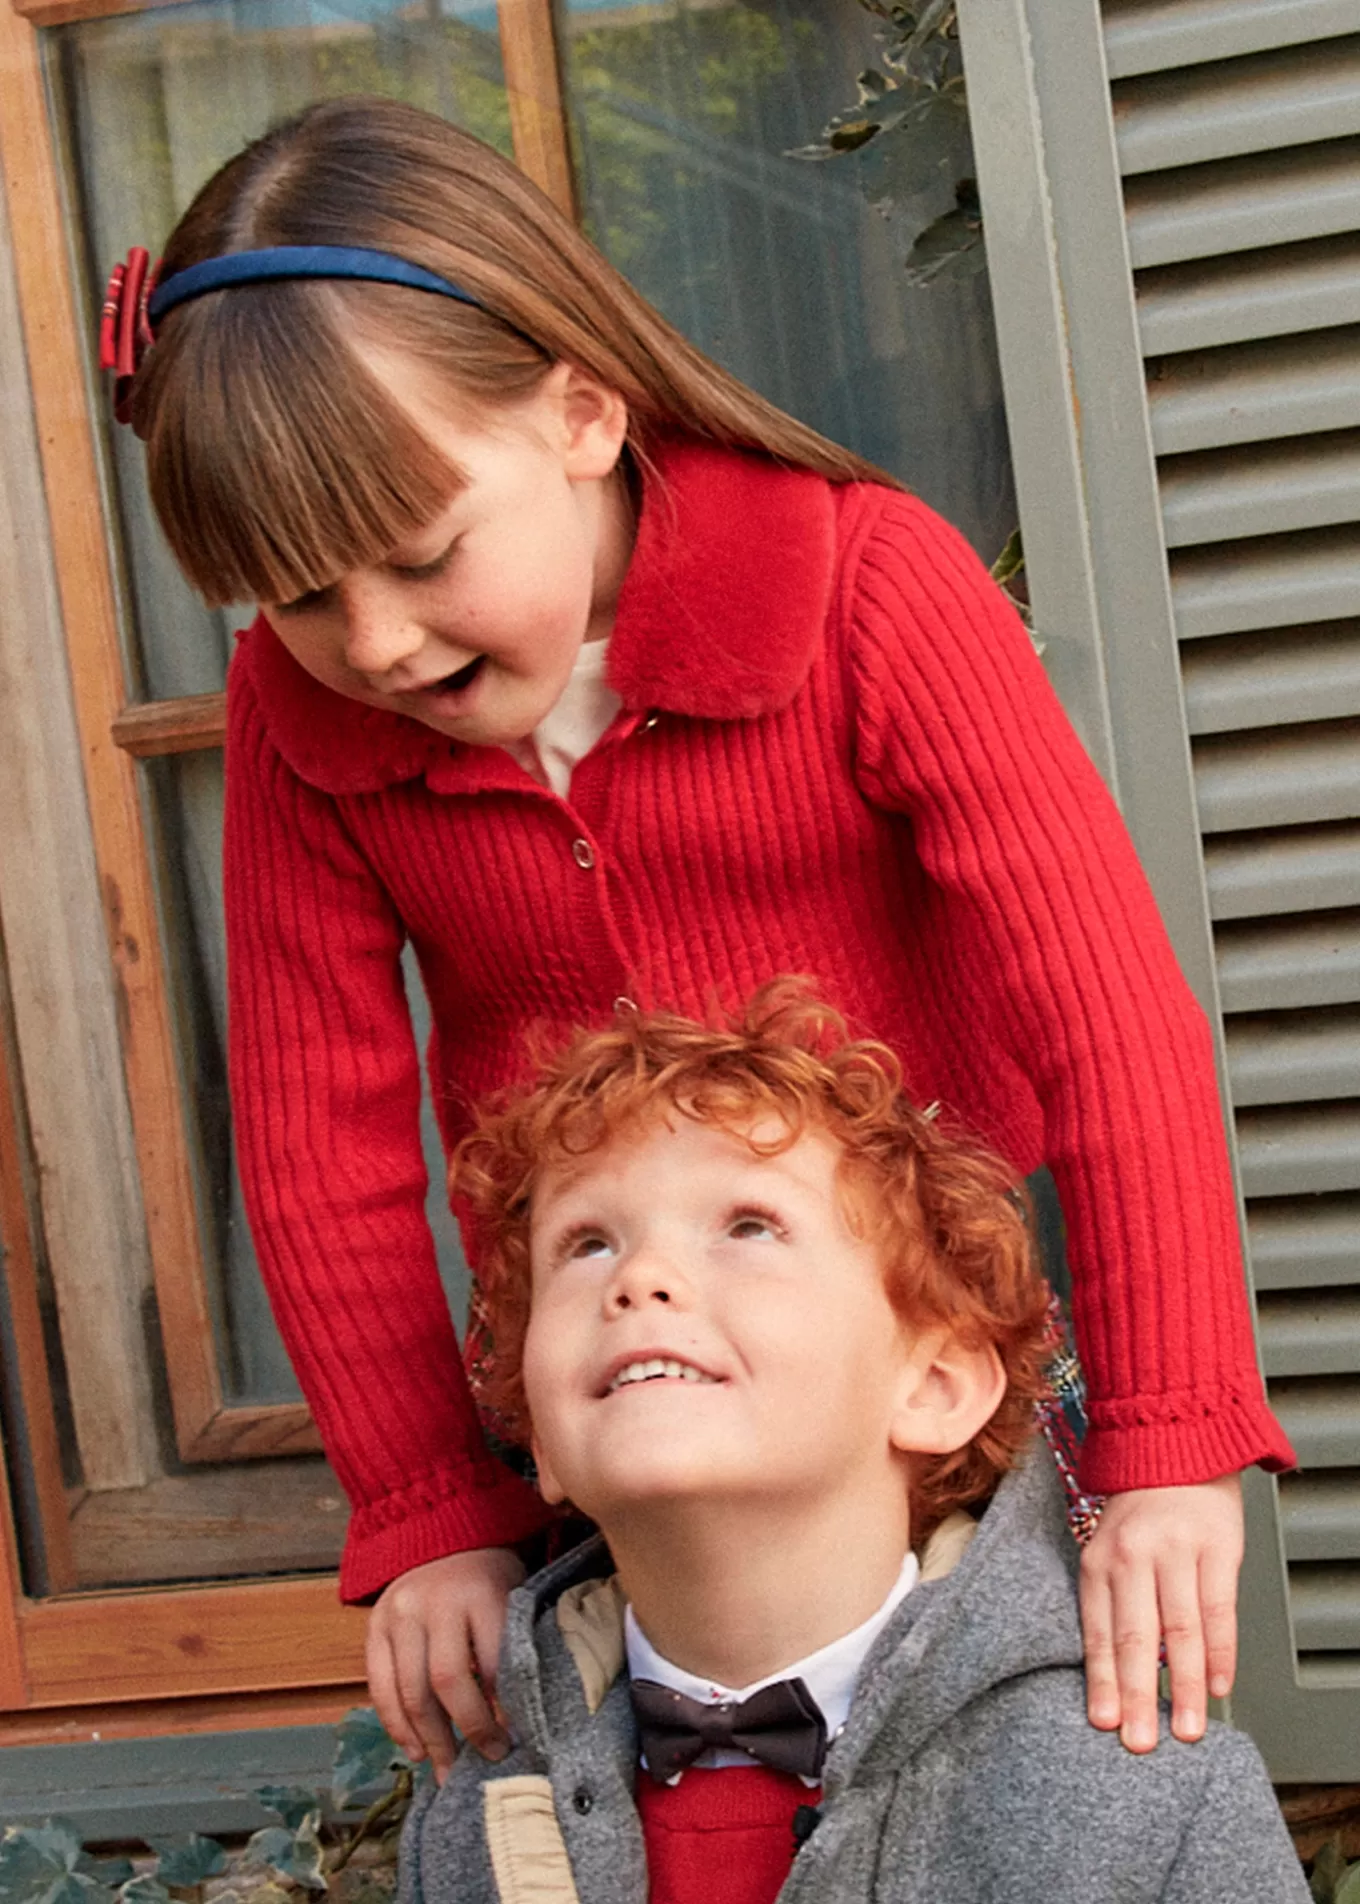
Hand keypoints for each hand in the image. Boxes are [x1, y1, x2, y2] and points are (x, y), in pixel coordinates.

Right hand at [366, 1546, 526, 1782]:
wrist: (440, 1533)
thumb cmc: (488, 1577)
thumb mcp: (512, 1598)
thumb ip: (511, 1650)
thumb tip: (514, 1722)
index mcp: (480, 1593)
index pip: (492, 1663)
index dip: (503, 1709)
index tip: (516, 1741)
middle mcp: (435, 1603)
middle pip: (446, 1682)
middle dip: (467, 1731)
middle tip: (486, 1762)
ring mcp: (399, 1615)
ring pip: (409, 1691)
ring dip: (429, 1739)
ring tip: (448, 1770)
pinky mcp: (374, 1627)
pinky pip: (379, 1687)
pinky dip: (396, 1725)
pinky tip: (414, 1749)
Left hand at [1079, 1474, 1242, 1753]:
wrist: (1177, 1447)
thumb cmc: (1139, 1510)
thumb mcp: (1109, 1547)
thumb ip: (1112, 1602)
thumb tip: (1116, 1675)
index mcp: (1099, 1560)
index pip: (1097, 1631)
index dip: (1101, 1679)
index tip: (1104, 1723)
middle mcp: (1134, 1556)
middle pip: (1135, 1637)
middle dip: (1138, 1696)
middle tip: (1141, 1743)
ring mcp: (1177, 1551)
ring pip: (1181, 1631)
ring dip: (1186, 1687)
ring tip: (1188, 1729)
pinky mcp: (1217, 1548)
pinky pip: (1219, 1610)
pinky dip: (1221, 1653)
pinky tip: (1220, 1686)